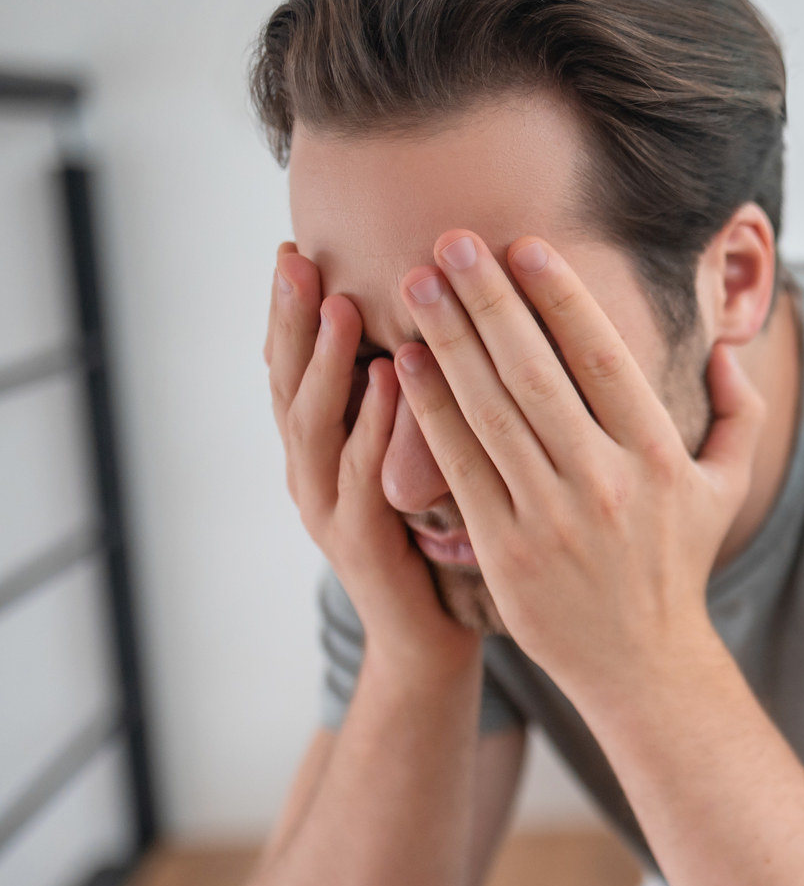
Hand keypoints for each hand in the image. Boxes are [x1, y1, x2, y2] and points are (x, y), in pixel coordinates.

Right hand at [266, 243, 477, 670]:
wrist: (431, 639)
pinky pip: (364, 476)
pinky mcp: (364, 546)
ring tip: (344, 303)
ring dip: (329, 363)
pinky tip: (394, 381)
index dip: (290, 310)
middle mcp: (309, 473)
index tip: (294, 245)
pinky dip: (376, 425)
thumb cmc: (430, 537)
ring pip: (316, 426)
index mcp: (319, 448)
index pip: (293, 366)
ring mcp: (328, 511)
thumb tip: (423, 318)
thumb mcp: (410, 453)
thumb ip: (403, 398)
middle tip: (297, 259)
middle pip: (289, 383)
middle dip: (293, 320)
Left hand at [391, 230, 764, 712]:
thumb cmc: (678, 565)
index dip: (563, 298)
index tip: (526, 245)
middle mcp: (605, 483)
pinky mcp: (506, 551)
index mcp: (658, 458)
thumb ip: (739, 414)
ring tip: (417, 284)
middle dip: (491, 301)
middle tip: (453, 240)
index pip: (604, 360)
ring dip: (450, 342)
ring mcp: (552, 518)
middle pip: (537, 374)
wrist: (643, 664)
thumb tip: (729, 348)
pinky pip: (461, 468)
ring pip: (492, 413)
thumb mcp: (727, 488)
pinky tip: (406, 364)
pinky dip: (430, 413)